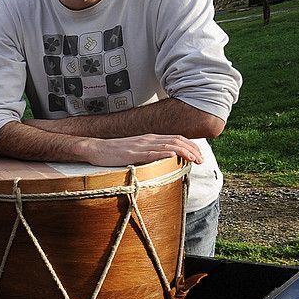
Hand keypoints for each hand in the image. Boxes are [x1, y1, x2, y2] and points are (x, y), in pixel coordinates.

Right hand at [82, 134, 204, 166]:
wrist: (96, 148)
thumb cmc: (114, 152)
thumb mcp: (136, 150)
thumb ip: (149, 152)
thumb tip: (163, 159)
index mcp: (150, 138)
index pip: (176, 139)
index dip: (190, 145)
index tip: (199, 155)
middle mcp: (148, 139)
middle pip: (176, 141)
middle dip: (192, 149)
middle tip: (201, 160)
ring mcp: (140, 146)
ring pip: (167, 146)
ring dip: (183, 152)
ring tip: (193, 159)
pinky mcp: (131, 154)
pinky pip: (150, 153)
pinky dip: (163, 154)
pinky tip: (173, 156)